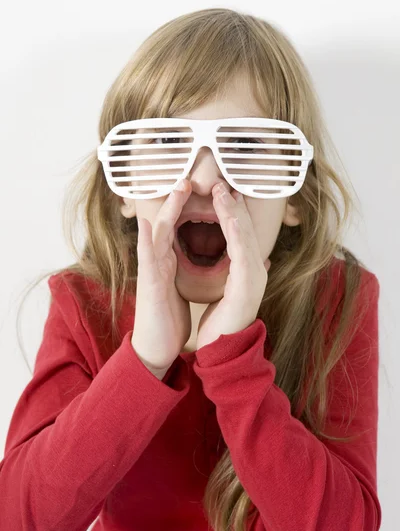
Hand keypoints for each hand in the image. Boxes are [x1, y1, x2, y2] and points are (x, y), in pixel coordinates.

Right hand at [131, 180, 191, 377]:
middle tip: (189, 177)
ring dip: (167, 210)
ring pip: (158, 234)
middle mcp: (159, 261)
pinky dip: (147, 240)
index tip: (205, 193)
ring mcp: (152, 271)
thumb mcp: (183, 289)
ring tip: (176, 188)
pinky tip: (149, 224)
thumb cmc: (169, 319)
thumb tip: (204, 261)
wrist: (156, 347)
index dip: (190, 209)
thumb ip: (188, 271)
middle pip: (169, 224)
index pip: (180, 228)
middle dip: (178, 200)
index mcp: (170, 262)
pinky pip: (148, 259)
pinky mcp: (150, 285)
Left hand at [196, 184, 270, 350]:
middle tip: (223, 181)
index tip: (226, 189)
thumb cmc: (222, 320)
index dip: (235, 210)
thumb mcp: (232, 289)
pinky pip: (241, 256)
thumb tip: (259, 255)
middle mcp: (256, 270)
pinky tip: (230, 219)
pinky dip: (236, 235)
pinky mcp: (246, 287)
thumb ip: (242, 271)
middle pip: (245, 230)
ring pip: (244, 238)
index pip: (242, 233)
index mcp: (250, 269)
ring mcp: (254, 278)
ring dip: (234, 212)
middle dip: (234, 204)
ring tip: (223, 191)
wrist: (222, 349)